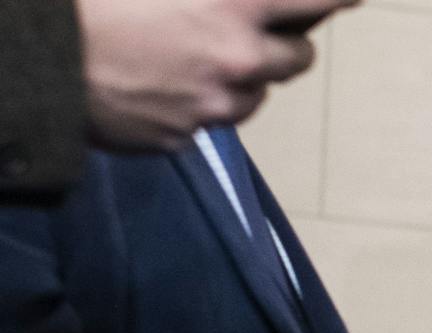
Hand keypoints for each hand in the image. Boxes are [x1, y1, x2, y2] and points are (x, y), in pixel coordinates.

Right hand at [78, 0, 357, 150]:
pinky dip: (197, 104)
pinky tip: (161, 84)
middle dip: (285, 44)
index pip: (317, 0)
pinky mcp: (183, 139)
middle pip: (297, 60)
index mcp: (234, 8)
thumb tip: (233, 1)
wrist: (34, 58)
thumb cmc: (92, 1)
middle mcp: (238, 61)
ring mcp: (213, 107)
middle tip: (258, 32)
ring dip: (242, 79)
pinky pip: (208, 122)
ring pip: (255, 96)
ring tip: (199, 59)